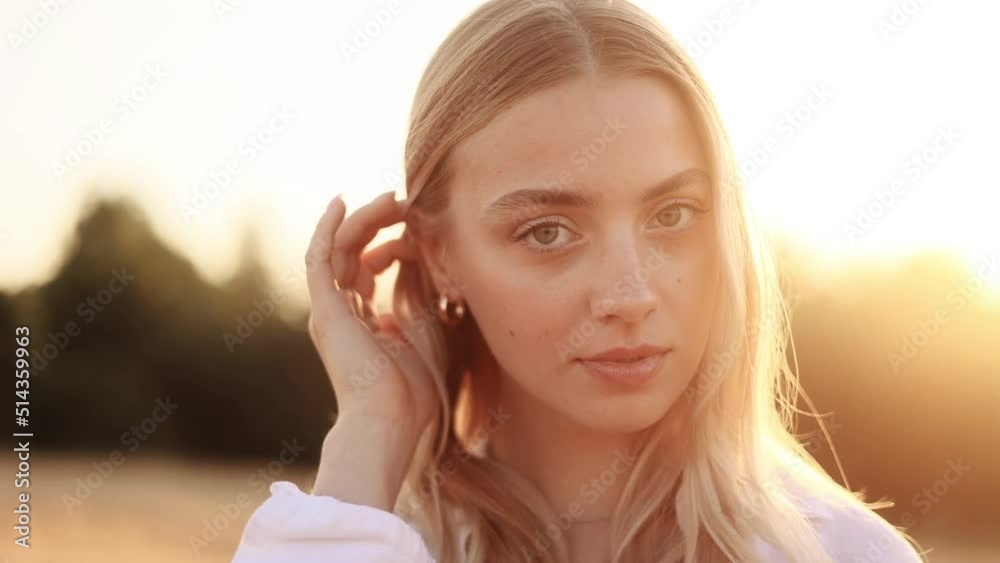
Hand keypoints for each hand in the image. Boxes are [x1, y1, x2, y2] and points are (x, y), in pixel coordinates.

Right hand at [305, 191, 438, 437]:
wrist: (390, 420)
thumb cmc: (412, 393)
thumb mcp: (423, 333)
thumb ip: (415, 299)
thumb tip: (413, 263)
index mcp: (358, 325)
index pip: (364, 271)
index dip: (389, 244)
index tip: (418, 229)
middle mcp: (338, 315)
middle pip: (351, 254)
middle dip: (377, 223)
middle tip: (403, 200)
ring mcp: (329, 311)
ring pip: (339, 249)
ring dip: (364, 219)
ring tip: (391, 198)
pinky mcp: (325, 309)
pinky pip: (319, 258)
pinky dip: (328, 228)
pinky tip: (342, 202)